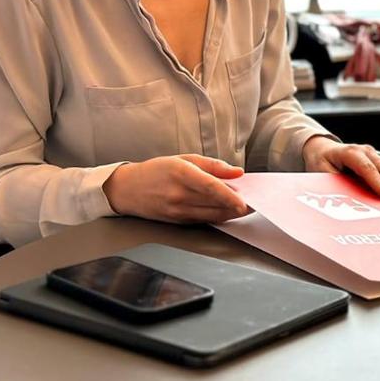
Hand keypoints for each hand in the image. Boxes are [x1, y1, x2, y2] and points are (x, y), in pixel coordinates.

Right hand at [102, 154, 249, 223]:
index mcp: (181, 174)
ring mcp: (176, 211)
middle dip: (235, 207)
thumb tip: (238, 172)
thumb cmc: (157, 170)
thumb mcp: (185, 159)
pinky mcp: (175, 221)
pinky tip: (225, 212)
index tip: (244, 203)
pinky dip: (216, 217)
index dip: (230, 197)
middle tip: (251, 204)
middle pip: (213, 204)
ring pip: (210, 216)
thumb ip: (213, 165)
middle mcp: (178, 195)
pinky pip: (202, 220)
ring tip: (241, 208)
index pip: (210, 187)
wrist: (127, 189)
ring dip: (228, 214)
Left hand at [302, 136, 379, 200]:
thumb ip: (333, 183)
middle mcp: (363, 151)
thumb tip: (344, 199)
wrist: (322, 148)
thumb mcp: (320, 172)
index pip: (366, 168)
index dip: (377, 182)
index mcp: (349, 152)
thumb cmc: (321, 161)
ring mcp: (372, 154)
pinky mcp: (376, 160)